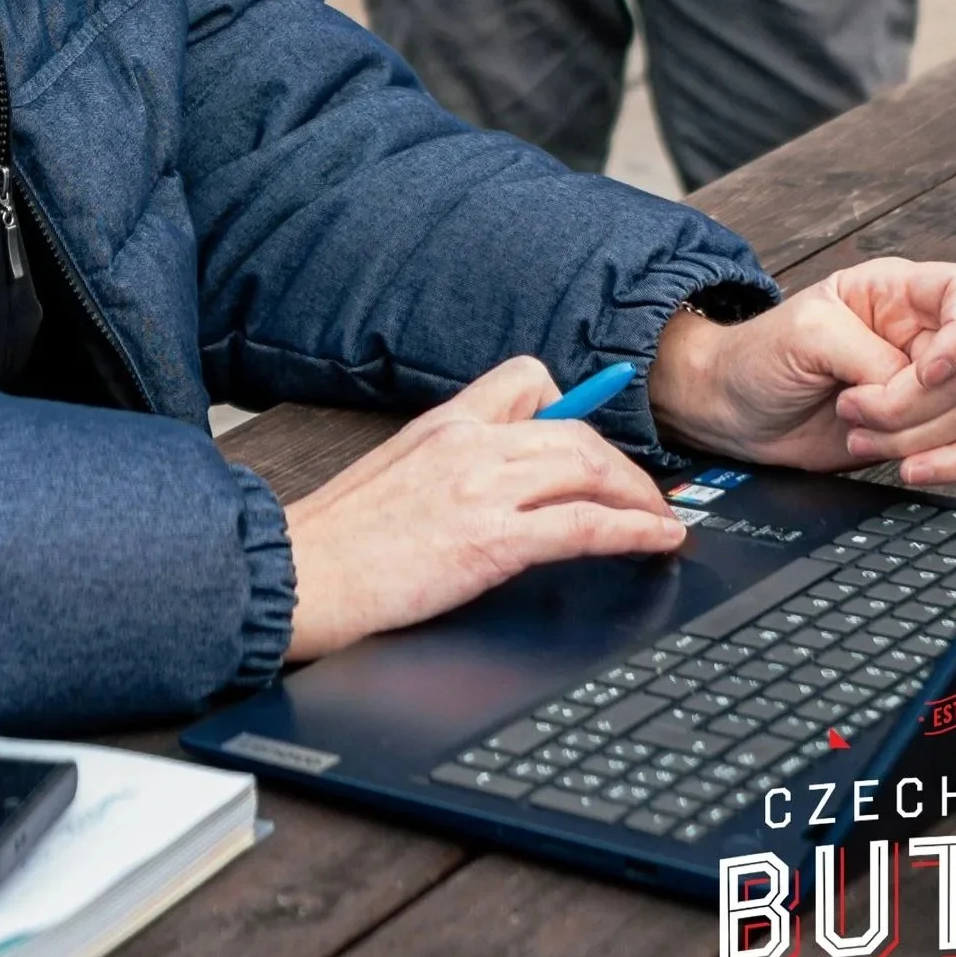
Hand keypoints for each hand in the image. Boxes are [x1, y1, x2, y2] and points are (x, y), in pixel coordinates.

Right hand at [283, 356, 683, 662]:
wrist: (296, 577)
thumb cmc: (332, 544)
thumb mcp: (390, 476)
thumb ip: (442, 465)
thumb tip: (484, 484)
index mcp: (440, 424)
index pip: (526, 379)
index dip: (574, 405)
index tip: (598, 436)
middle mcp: (467, 443)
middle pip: (574, 427)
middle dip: (621, 462)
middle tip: (643, 492)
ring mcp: (480, 487)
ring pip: (589, 465)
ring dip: (638, 494)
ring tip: (658, 518)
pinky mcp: (490, 540)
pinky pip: (585, 524)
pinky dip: (633, 529)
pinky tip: (656, 540)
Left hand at [648, 260, 955, 487]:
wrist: (733, 411)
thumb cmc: (760, 356)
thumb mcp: (807, 334)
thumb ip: (869, 356)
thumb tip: (914, 388)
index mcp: (895, 292)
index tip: (925, 370)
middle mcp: (917, 336)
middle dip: (905, 404)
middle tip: (849, 406)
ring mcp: (921, 387)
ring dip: (908, 437)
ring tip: (853, 430)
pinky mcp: (918, 431)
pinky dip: (944, 464)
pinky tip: (906, 468)